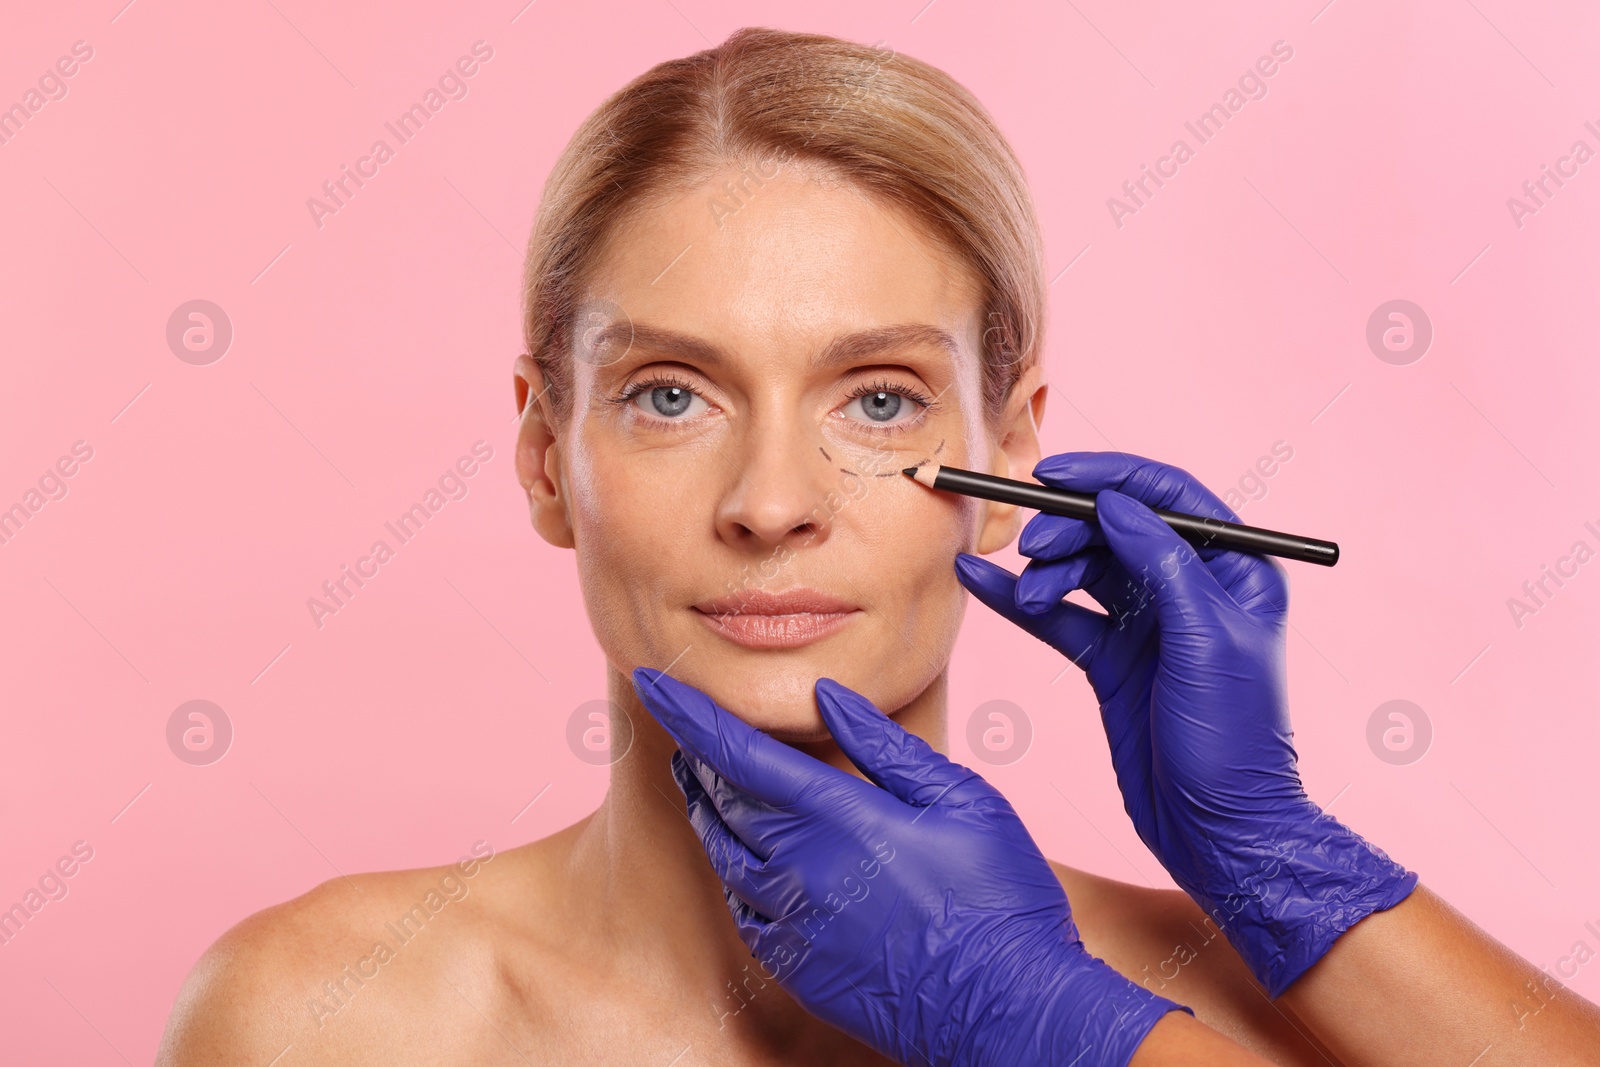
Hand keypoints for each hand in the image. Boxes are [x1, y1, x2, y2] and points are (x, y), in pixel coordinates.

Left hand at [630, 667, 1190, 1066]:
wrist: (1010, 1011)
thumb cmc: (999, 897)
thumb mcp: (961, 799)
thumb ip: (885, 746)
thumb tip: (826, 696)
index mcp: (839, 817)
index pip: (738, 753)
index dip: (689, 713)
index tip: (651, 681)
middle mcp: (801, 869)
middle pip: (723, 801)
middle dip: (698, 759)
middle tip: (684, 730)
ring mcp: (794, 925)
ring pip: (725, 855)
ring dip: (707, 812)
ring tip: (701, 785)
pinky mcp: (798, 969)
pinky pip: (744, 912)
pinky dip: (733, 875)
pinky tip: (741, 862)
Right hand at [952, 451, 1417, 997]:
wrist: (1218, 831)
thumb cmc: (1236, 740)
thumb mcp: (1206, 640)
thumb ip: (1162, 564)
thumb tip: (1117, 504)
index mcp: (1235, 570)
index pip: (1168, 497)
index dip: (1111, 477)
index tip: (1054, 474)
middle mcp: (1190, 588)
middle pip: (1116, 529)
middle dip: (1069, 529)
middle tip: (1034, 546)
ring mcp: (1147, 624)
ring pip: (1083, 569)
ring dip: (1045, 571)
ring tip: (1028, 590)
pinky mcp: (1111, 660)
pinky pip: (1059, 616)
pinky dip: (1020, 600)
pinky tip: (979, 582)